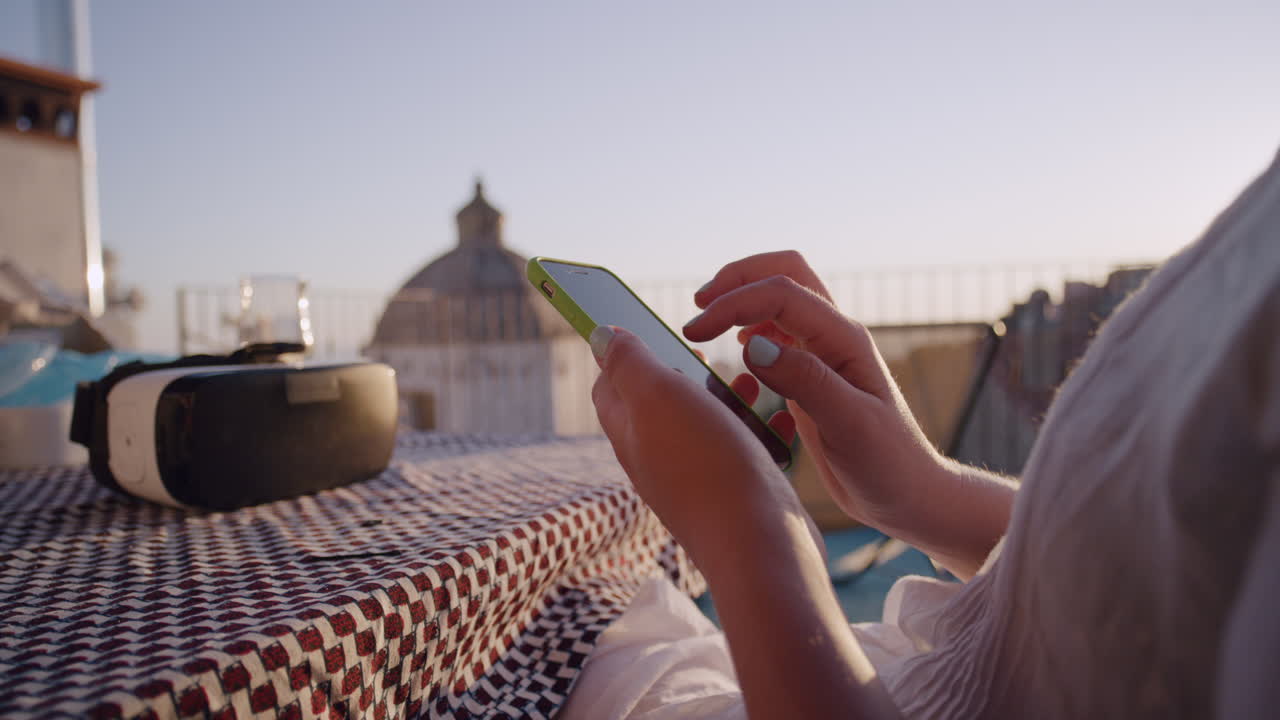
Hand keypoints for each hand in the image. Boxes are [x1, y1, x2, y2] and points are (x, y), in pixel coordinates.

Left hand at [589, 325, 823, 565]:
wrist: (758, 545)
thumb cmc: (705, 464)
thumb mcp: (658, 396)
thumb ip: (630, 362)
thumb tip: (600, 335)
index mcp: (629, 432)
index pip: (610, 384)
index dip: (625, 351)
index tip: (651, 325)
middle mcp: (656, 457)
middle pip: (659, 400)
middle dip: (683, 369)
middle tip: (708, 351)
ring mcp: (695, 476)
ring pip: (705, 421)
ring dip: (726, 394)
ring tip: (750, 381)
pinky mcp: (733, 489)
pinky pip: (741, 446)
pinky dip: (756, 425)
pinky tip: (777, 418)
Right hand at [684, 251, 947, 535]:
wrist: (909, 495)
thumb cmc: (887, 465)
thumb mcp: (849, 426)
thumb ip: (805, 381)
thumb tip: (752, 345)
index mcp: (844, 340)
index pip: (781, 294)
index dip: (733, 303)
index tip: (695, 331)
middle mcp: (835, 337)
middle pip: (786, 272)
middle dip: (738, 278)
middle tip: (699, 304)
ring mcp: (824, 354)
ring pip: (781, 297)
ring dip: (743, 297)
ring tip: (708, 324)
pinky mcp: (814, 374)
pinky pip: (780, 330)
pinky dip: (752, 326)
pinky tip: (737, 352)